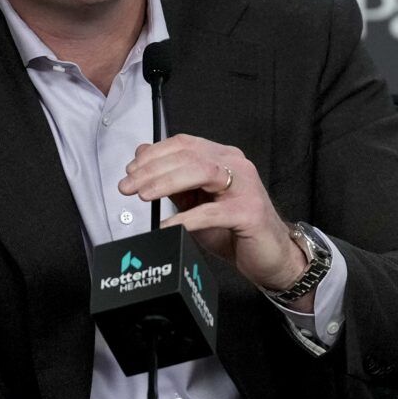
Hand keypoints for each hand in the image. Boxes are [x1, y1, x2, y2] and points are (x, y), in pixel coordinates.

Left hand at [118, 134, 303, 293]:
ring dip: (166, 183)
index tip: (130, 170)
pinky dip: (186, 218)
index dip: (154, 154)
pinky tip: (168, 225)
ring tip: (143, 196)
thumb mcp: (197, 202)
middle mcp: (236, 166)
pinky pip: (212, 212)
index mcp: (223, 158)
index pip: (185, 143)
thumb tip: (143, 159)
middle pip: (189, 156)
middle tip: (127, 186)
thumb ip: (174, 182)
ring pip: (201, 173)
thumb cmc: (234, 229)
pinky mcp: (249, 213)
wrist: (270, 255)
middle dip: (152, 170)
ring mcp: (245, 188)